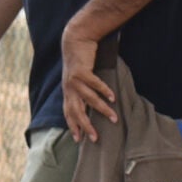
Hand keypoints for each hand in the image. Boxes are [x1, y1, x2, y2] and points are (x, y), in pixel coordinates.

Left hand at [61, 24, 115, 142]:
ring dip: (102, 110)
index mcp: (68, 92)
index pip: (68, 114)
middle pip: (77, 112)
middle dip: (86, 126)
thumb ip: (81, 92)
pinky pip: (94, 84)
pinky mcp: (82, 71)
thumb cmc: (79, 62)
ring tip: (114, 118)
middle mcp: (69, 89)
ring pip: (89, 99)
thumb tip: (91, 105)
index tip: (79, 140)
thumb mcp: (76, 79)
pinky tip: (113, 97)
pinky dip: (104, 91)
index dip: (73, 126)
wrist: (75, 41)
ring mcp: (74, 81)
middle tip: (96, 138)